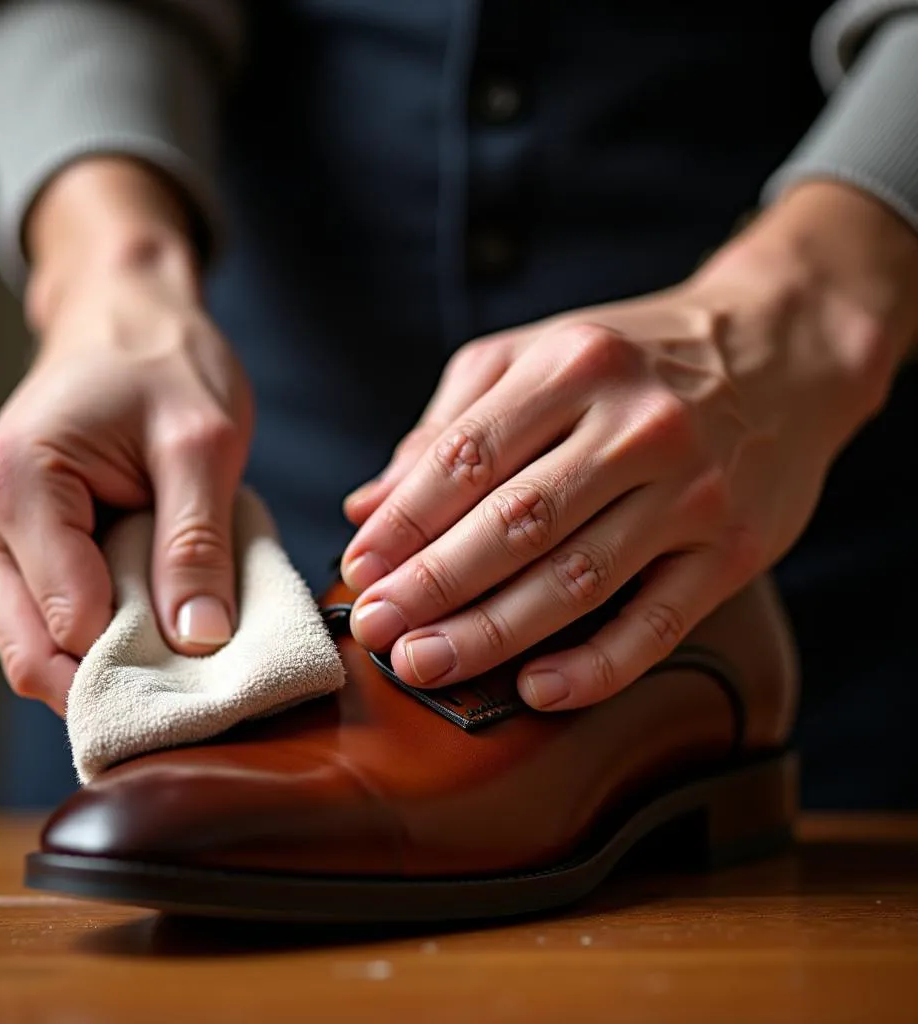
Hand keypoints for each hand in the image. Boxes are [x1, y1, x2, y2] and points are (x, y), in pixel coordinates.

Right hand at [0, 159, 252, 714]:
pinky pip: (45, 615)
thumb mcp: (203, 444)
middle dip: (116, 677)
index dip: (142, 662)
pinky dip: (101, 628)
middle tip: (195, 679)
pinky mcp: (4, 540)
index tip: (209, 675)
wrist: (126, 314)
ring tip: (178, 633)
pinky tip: (150, 608)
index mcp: (17, 484)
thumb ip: (197, 543)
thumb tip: (198, 640)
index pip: (66, 625)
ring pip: (36, 644)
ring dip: (109, 655)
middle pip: (33, 653)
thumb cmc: (164, 361)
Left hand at [341, 182, 917, 710]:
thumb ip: (451, 425)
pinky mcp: (734, 547)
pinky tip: (536, 689)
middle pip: (515, 523)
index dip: (404, 522)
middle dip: (433, 585)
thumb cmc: (637, 360)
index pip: (467, 457)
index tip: (359, 570)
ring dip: (492, 632)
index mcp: (575, 367)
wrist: (781, 349)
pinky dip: (596, 665)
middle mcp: (636, 425)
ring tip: (426, 663)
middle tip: (375, 630)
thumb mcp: (539, 356)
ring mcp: (690, 490)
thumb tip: (370, 504)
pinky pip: (658, 622)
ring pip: (576, 579)